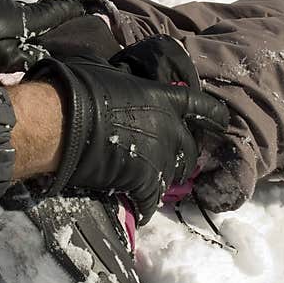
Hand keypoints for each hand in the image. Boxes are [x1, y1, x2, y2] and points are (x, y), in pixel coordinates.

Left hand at [0, 0, 86, 71]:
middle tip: (55, 38)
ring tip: (10, 48)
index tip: (97, 6)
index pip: (58, 12)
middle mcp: (10, 4)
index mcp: (22, 18)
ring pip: (9, 18)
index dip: (78, 11)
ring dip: (13, 31)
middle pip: (34, 16)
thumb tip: (43, 60)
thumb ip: (23, 58)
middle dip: (46, 27)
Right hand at [25, 38, 228, 223]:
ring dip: (165, 179)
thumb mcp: (108, 71)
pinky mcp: (143, 182)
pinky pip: (152, 200)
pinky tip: (141, 211)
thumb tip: (119, 74)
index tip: (221, 123)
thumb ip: (125, 78)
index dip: (213, 115)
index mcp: (162, 98)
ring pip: (174, 175)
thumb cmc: (79, 88)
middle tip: (174, 161)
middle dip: (184, 155)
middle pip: (191, 149)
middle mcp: (169, 128)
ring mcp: (159, 157)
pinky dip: (146, 206)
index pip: (201, 106)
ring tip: (154, 183)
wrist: (61, 123)